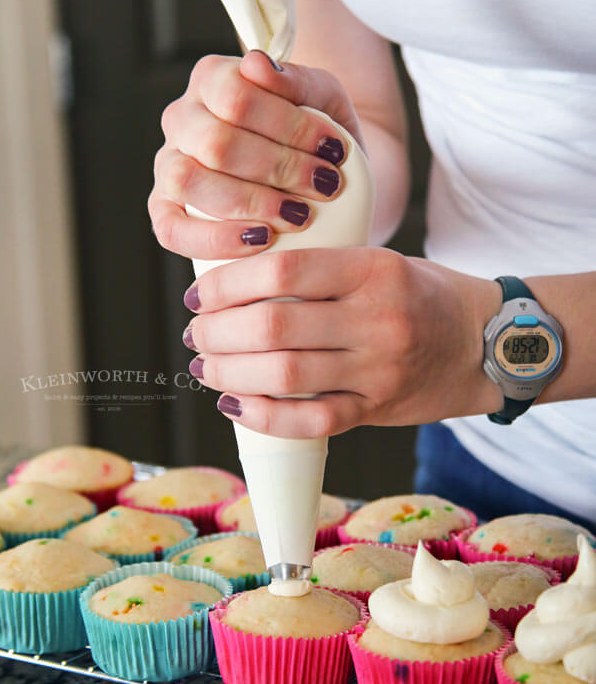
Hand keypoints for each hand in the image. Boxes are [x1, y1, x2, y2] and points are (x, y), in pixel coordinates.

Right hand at [149, 50, 364, 259]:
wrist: (316, 178)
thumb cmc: (316, 137)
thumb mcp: (324, 99)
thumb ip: (298, 80)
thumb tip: (257, 65)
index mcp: (212, 79)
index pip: (236, 95)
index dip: (289, 126)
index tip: (334, 151)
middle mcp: (181, 119)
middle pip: (216, 142)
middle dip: (278, 169)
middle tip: (324, 187)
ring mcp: (168, 167)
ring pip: (188, 181)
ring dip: (251, 202)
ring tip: (299, 215)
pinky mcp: (165, 212)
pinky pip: (171, 230)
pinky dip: (217, 239)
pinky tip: (262, 239)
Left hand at [183, 247, 503, 436]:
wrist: (486, 343)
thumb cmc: (423, 296)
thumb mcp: (381, 263)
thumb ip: (321, 273)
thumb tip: (237, 287)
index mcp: (372, 270)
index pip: (282, 272)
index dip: (228, 284)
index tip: (200, 294)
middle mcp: (377, 318)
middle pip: (274, 328)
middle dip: (218, 333)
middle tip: (198, 334)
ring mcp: (379, 368)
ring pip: (286, 376)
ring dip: (230, 374)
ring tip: (207, 368)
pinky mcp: (379, 407)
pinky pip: (313, 421)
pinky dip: (266, 416)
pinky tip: (236, 405)